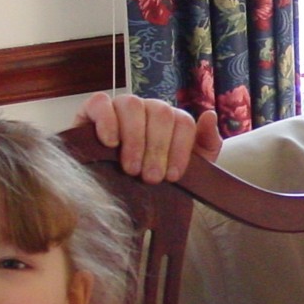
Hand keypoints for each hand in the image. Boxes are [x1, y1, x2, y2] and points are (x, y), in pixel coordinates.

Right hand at [75, 92, 221, 183]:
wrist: (108, 200)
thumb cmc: (148, 182)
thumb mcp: (186, 171)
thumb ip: (206, 145)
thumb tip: (210, 115)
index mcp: (171, 121)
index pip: (183, 122)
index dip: (180, 149)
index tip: (172, 177)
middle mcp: (147, 110)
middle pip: (160, 112)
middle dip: (157, 148)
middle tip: (151, 178)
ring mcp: (120, 107)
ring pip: (132, 105)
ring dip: (134, 139)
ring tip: (131, 169)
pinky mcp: (93, 110)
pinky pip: (101, 103)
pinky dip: (107, 121)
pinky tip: (110, 143)